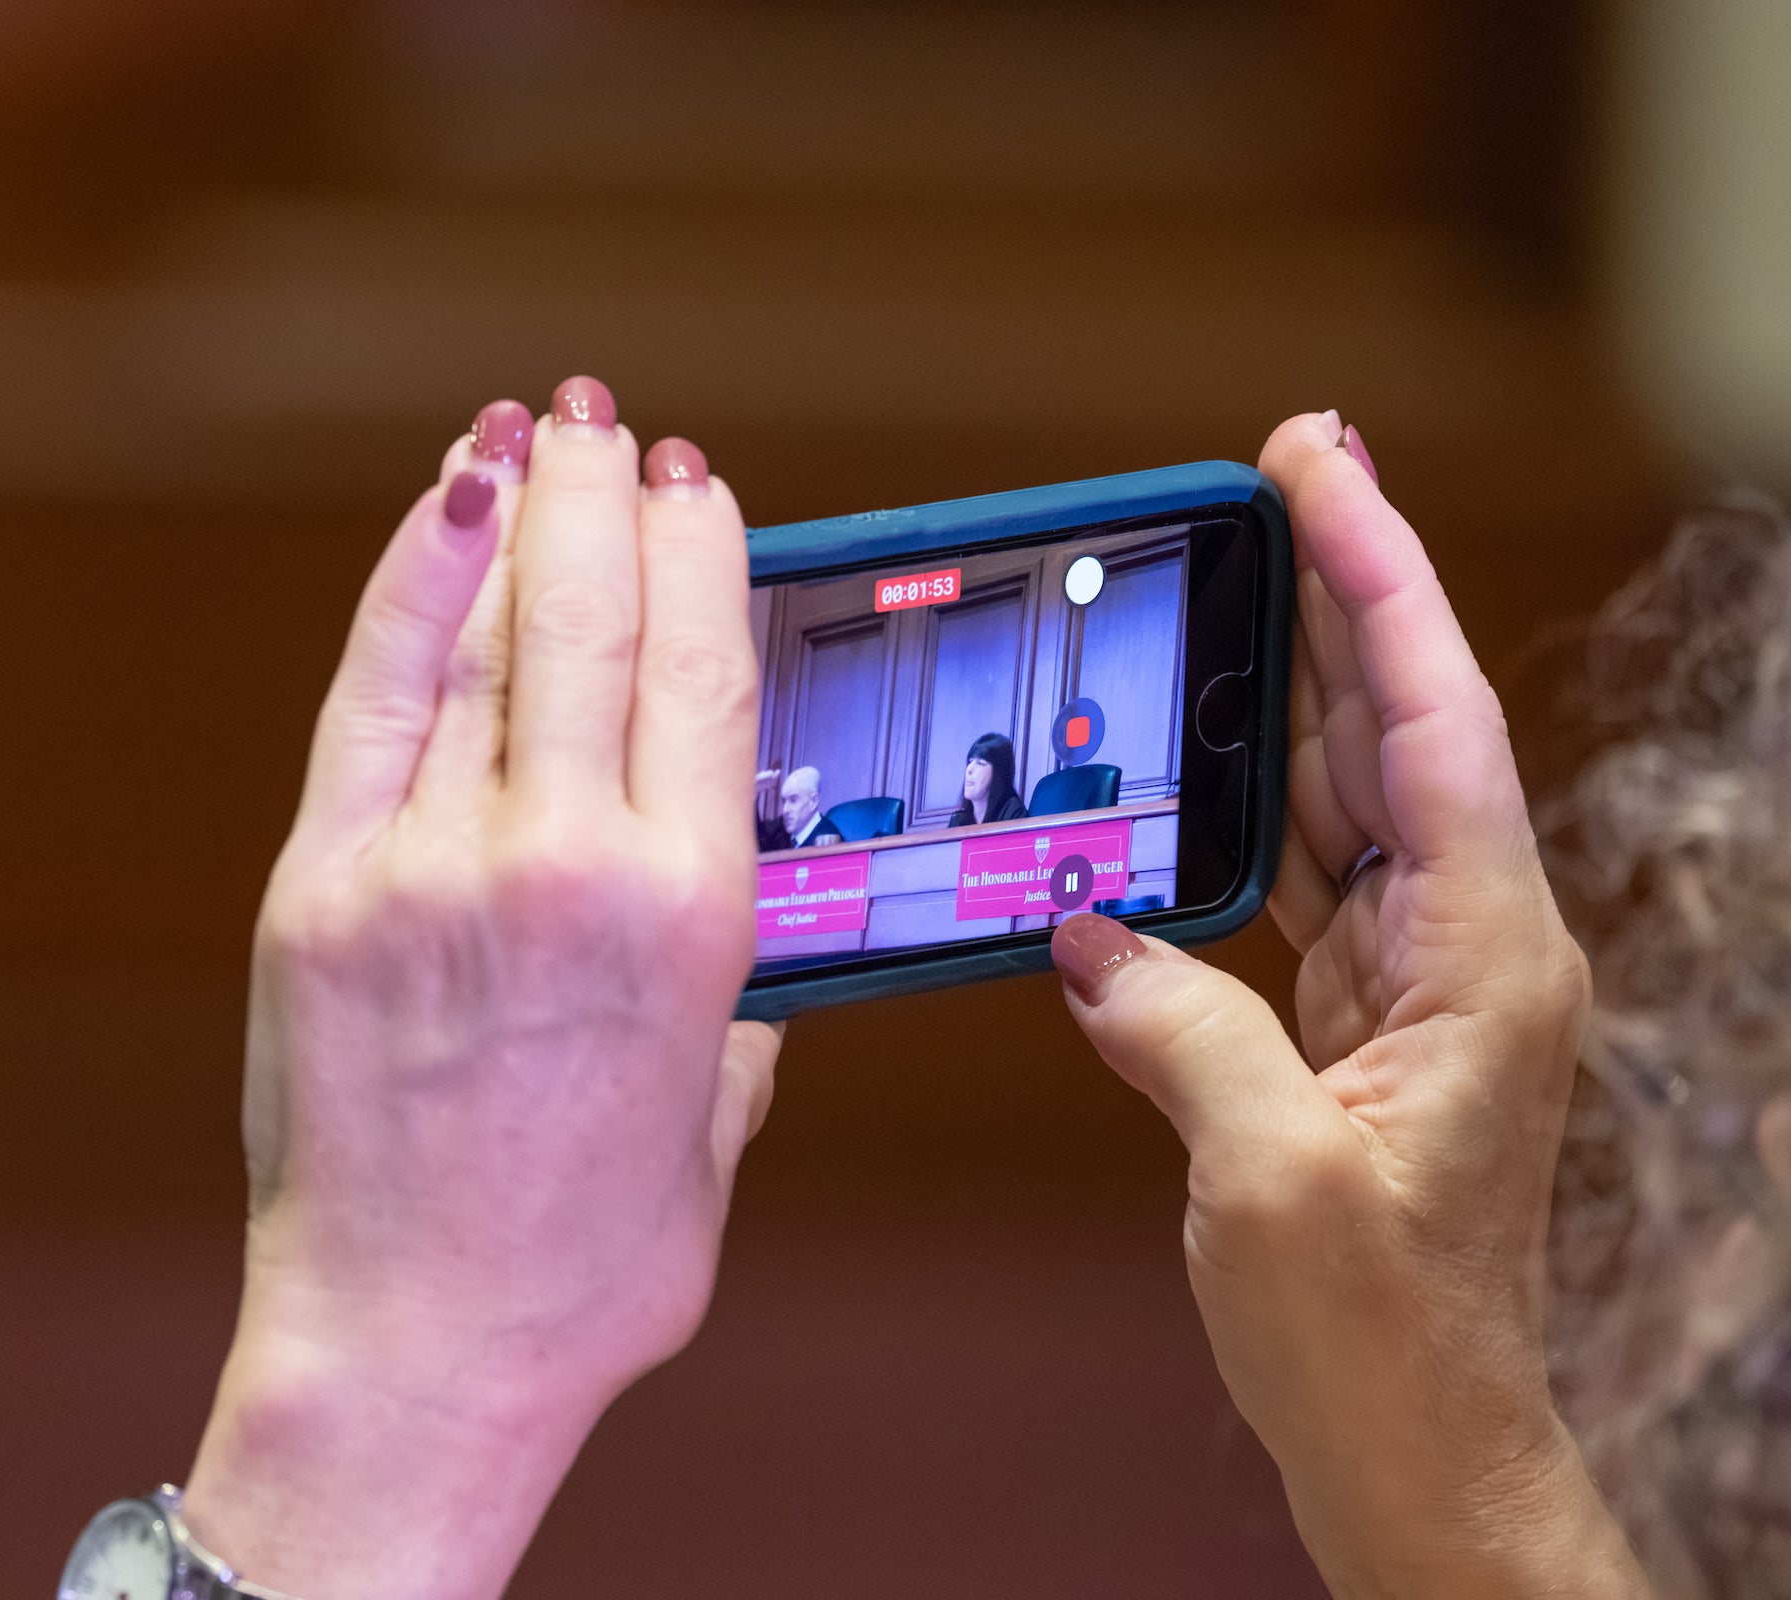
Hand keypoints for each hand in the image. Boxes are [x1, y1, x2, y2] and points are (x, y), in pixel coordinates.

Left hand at [182, 384, 779, 1599]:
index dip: (703, 554)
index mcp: (695, 916)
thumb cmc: (582, 1258)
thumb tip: (718, 877)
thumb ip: (732, 984)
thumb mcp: (717, 1112)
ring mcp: (433, 866)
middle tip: (608, 427)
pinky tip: (441, 510)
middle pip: (595, 619)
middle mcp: (571, 865)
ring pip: (485, 638)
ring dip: (514, 515)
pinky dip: (409, 587)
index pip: (706, 670)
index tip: (700, 487)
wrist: (416, 1346)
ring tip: (531, 435)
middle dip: (605, 497)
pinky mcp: (322, 886)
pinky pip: (373, 695)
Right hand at [1050, 414, 1647, 1597]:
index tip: (1323, 469)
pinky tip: (1198, 760)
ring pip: (1350, 794)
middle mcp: (1469, 951)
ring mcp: (1419, 985)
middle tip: (1277, 478)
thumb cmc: (1381, 1339)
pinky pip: (1305, 878)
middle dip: (1339, 594)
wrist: (1420, 1451)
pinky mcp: (1362, 1025)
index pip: (1433, 725)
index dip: (1378, 581)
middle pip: (1397, 730)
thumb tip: (1090, 932)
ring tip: (1233, 580)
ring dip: (1294, 686)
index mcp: (1485, 962)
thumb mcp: (1269, 1176)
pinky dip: (1250, 807)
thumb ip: (1180, 1026)